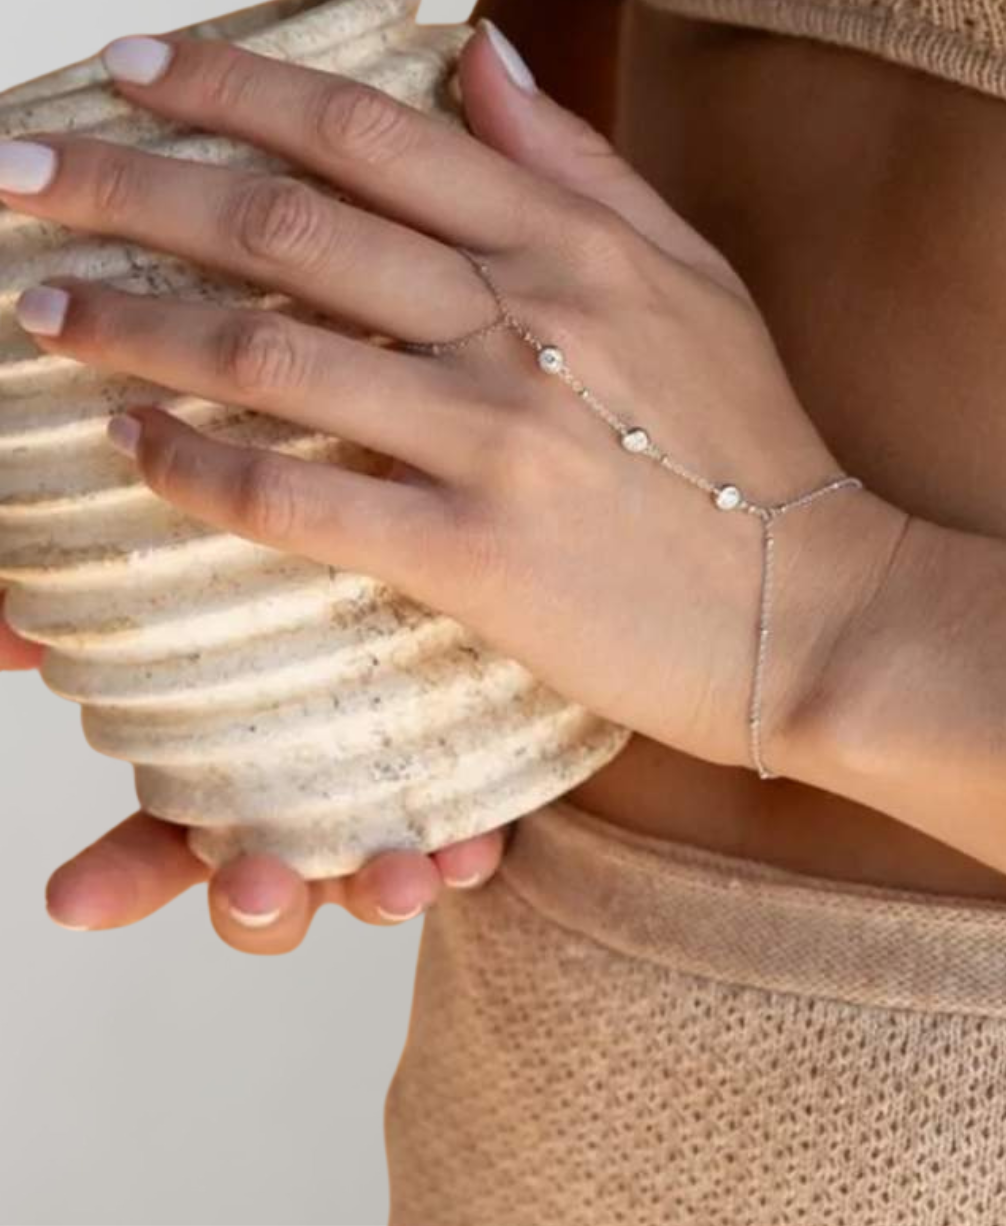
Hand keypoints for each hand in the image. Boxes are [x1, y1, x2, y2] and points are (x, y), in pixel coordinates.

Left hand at [0, 19, 905, 780]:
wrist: (816, 608)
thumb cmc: (750, 441)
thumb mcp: (689, 272)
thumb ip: (576, 160)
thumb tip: (475, 53)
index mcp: (570, 243)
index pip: (371, 132)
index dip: (237, 87)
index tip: (132, 63)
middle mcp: (523, 319)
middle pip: (289, 224)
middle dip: (132, 183)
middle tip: (16, 167)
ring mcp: (497, 435)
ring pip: (273, 351)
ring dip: (134, 323)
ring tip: (40, 305)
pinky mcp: (477, 555)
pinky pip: (303, 497)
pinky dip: (201, 467)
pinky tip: (130, 449)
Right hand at [2, 601, 506, 951]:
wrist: (473, 581)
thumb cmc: (315, 600)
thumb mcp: (224, 595)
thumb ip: (115, 613)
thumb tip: (3, 626)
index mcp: (231, 779)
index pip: (160, 846)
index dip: (116, 877)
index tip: (71, 897)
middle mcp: (307, 810)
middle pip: (265, 890)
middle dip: (256, 905)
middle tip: (258, 887)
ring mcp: (390, 809)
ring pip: (370, 882)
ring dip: (375, 893)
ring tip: (394, 880)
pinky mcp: (476, 788)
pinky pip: (469, 841)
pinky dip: (465, 852)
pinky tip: (468, 846)